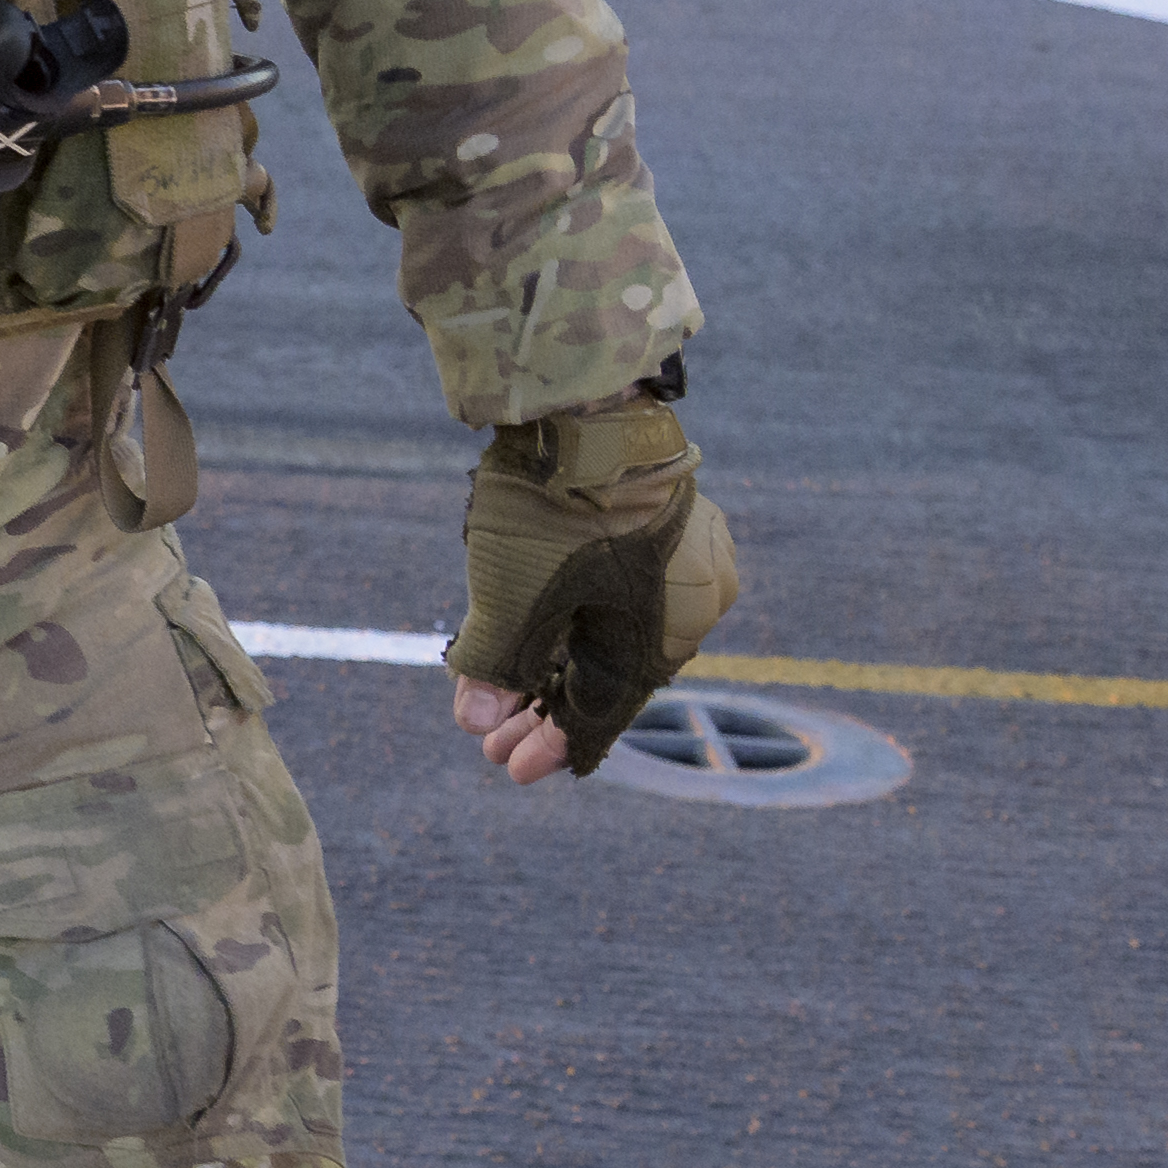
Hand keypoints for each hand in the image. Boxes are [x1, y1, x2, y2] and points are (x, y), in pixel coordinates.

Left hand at [450, 395, 732, 785]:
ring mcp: (686, 558)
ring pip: (614, 631)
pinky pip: (623, 590)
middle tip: (493, 740)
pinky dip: (578, 618)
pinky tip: (540, 634)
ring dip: (557, 665)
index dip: (552, 744)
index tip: (508, 768)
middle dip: (543, 709)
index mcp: (666, 631)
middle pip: (608, 674)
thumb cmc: (552, 504)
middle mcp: (692, 601)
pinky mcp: (670, 522)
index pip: (603, 710)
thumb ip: (493, 663)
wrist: (588, 399)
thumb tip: (475, 723)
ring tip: (501, 695)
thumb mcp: (511, 592)